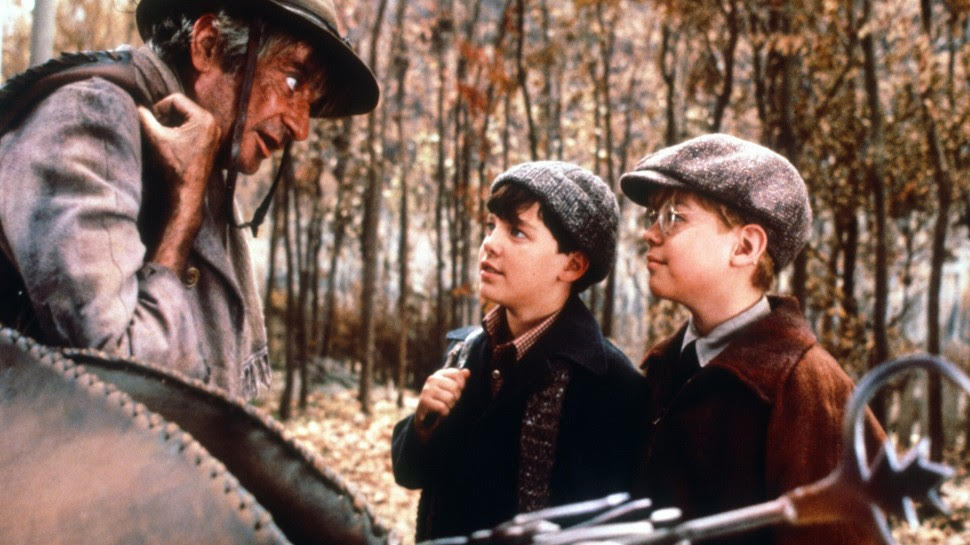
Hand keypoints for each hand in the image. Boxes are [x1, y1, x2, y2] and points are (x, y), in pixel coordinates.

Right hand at [138, 94, 221, 272]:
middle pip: (182, 107)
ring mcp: (213, 133)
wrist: (187, 192)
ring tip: (163, 139)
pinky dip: (179, 132)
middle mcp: (213, 123)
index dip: (159, 108)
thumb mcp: (155, 138)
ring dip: (171, 124)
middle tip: (157, 131)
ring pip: (186, 118)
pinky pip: (191, 128)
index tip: (152, 123)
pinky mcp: (210, 142)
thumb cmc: (173, 166)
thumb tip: (136, 104)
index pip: (175, 99)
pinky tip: (172, 146)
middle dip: (165, 116)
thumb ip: (144, 117)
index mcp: (203, 118)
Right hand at [415, 368, 470, 442]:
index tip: (458, 390)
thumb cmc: (441, 399)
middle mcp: (432, 379)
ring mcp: (427, 389)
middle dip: (456, 397)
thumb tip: (467, 372)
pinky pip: (442, 407)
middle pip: (455, 387)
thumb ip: (459, 380)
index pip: (457, 374)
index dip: (461, 384)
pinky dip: (444, 412)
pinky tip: (440, 412)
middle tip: (450, 401)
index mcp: (440, 374)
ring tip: (445, 406)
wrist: (425, 415)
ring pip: (450, 398)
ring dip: (450, 405)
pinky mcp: (424, 400)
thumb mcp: (450, 388)